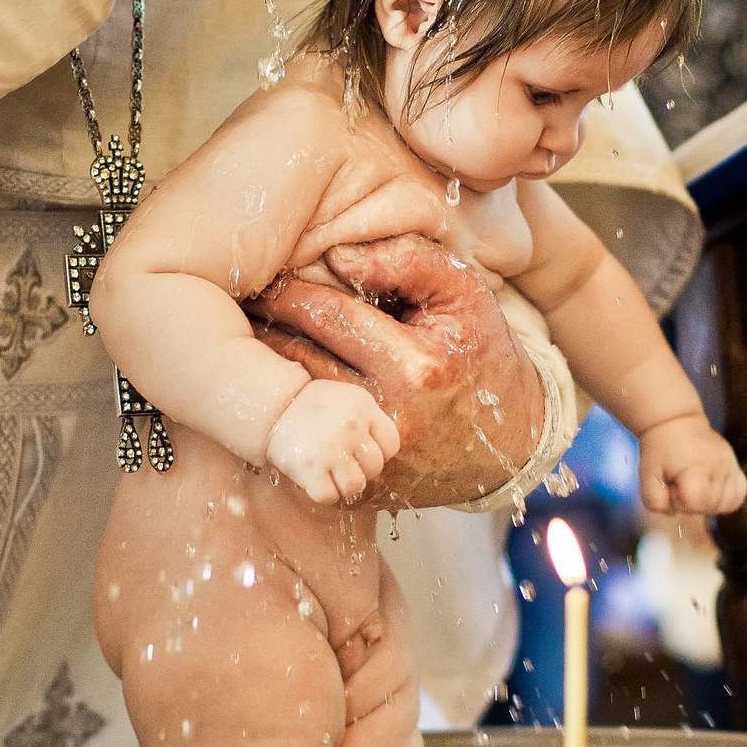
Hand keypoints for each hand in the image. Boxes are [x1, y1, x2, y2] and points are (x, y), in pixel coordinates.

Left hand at [247, 234, 545, 509]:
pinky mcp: (356, 491)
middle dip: (262, 326)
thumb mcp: (463, 294)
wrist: (508, 441)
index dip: (286, 290)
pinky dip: (279, 414)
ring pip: (287, 405)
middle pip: (295, 361)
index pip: (325, 315)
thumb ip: (407, 260)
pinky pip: (297, 445)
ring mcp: (368, 462)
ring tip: (244, 339)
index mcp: (416, 368)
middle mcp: (388, 420)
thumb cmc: (478, 353)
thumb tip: (335, 255)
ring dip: (260, 370)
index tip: (262, 273)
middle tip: (237, 301)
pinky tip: (270, 389)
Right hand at [266, 379, 400, 503]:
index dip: (379, 452)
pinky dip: (323, 493)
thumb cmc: (314, 406)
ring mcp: (331, 450)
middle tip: (342, 462)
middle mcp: (351, 428)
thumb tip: (384, 451)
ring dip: (344, 485)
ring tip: (330, 473)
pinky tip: (316, 479)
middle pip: (375, 467)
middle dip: (360, 469)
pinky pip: (329, 497)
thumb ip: (370, 420)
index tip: (361, 451)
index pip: (391, 444)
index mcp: (364, 408)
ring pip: (355, 486)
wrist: (274, 406)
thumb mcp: (349, 399)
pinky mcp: (310, 468)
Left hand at [637, 416, 746, 515]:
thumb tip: (673, 513)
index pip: (694, 502)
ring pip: (727, 504)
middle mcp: (719, 465)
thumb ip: (654, 501)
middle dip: (691, 503)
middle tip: (680, 483)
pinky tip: (710, 489)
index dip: (678, 502)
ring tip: (695, 485)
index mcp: (697, 465)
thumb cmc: (660, 450)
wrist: (676, 423)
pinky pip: (738, 496)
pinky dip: (725, 499)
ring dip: (708, 502)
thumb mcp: (647, 475)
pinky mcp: (737, 467)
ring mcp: (731, 465)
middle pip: (710, 506)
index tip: (671, 487)